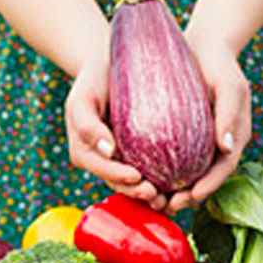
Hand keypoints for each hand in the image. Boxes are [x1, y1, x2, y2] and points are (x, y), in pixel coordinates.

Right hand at [65, 57, 166, 209]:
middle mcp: (103, 160)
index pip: (101, 170)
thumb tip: (109, 151)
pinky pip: (150, 171)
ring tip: (168, 199)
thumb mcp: (83, 97)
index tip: (137, 177)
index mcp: (86, 152)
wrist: (111, 64)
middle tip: (156, 195)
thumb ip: (87, 124)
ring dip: (150, 195)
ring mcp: (120, 159)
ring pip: (134, 184)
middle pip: (119, 183)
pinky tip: (179, 186)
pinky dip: (162, 182)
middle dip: (136, 192)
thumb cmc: (95, 79)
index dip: (118, 177)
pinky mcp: (138, 154)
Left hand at [166, 37, 251, 213]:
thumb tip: (226, 148)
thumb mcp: (230, 85)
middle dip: (189, 197)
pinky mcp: (184, 137)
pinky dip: (163, 173)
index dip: (209, 187)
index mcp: (234, 138)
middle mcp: (218, 146)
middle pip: (206, 179)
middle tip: (168, 206)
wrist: (205, 46)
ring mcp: (201, 142)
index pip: (223, 169)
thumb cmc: (220, 64)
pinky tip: (145, 179)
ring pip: (190, 174)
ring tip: (155, 201)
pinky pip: (175, 160)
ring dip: (174, 191)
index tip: (191, 198)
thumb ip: (229, 115)